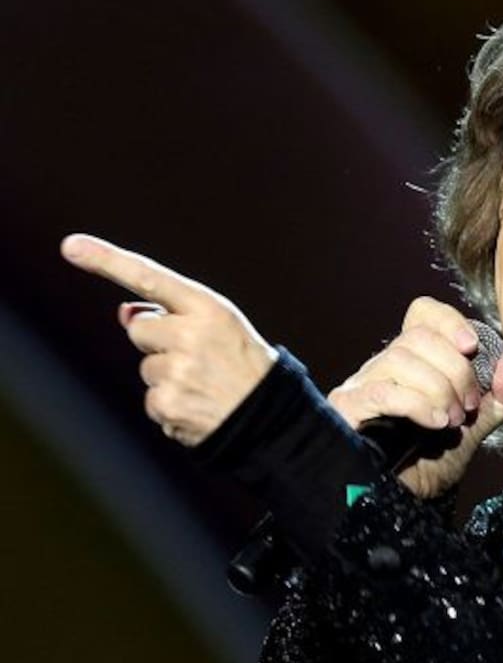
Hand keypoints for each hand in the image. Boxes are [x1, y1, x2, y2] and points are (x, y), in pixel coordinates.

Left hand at [61, 233, 277, 446]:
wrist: (272, 417)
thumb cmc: (244, 365)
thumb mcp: (220, 327)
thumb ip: (174, 314)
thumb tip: (124, 313)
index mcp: (208, 308)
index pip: (149, 278)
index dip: (107, 260)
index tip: (70, 246)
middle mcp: (191, 335)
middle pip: (140, 328)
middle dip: (159, 343)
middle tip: (201, 359)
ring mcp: (177, 370)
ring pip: (146, 367)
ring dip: (168, 378)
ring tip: (205, 386)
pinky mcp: (166, 403)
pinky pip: (151, 400)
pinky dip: (172, 407)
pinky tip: (199, 407)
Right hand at [328, 297, 502, 498]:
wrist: (412, 502)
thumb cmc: (437, 458)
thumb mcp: (481, 423)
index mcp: (415, 360)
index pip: (422, 313)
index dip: (449, 321)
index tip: (472, 348)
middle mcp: (384, 366)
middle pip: (418, 337)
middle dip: (455, 370)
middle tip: (468, 406)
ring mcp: (362, 385)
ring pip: (400, 359)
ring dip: (439, 389)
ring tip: (452, 421)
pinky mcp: (349, 409)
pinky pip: (383, 391)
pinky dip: (418, 403)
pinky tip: (435, 423)